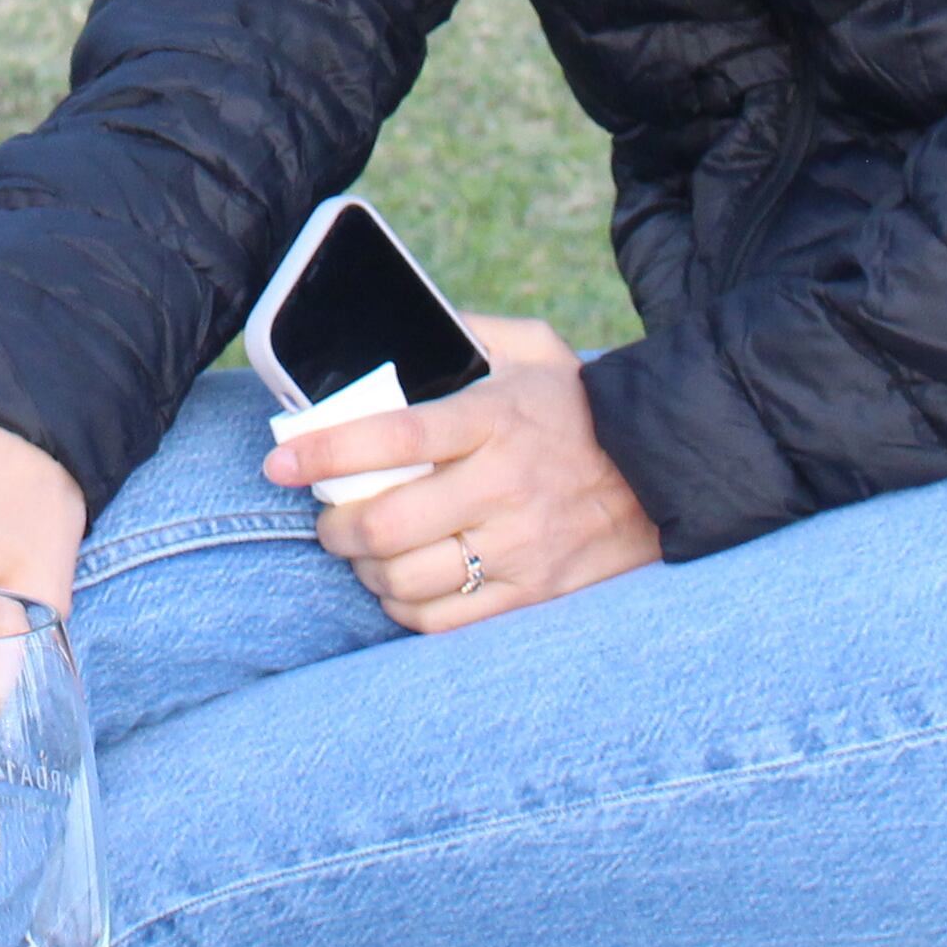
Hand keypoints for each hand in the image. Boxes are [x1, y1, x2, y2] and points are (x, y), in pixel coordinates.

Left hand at [264, 313, 660, 631]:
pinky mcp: (535, 593)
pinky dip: (404, 609)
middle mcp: (504, 485)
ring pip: (407, 579)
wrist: (666, 470)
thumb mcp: (534, 350)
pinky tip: (398, 588)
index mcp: (494, 419)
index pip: (393, 437)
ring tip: (359, 553)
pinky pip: (446, 619)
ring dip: (364, 570)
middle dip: (334, 526)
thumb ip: (468, 331)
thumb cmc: (582, 407)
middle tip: (326, 518)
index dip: (325, 449)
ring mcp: (521, 545)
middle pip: (387, 523)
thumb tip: (402, 326)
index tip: (280, 460)